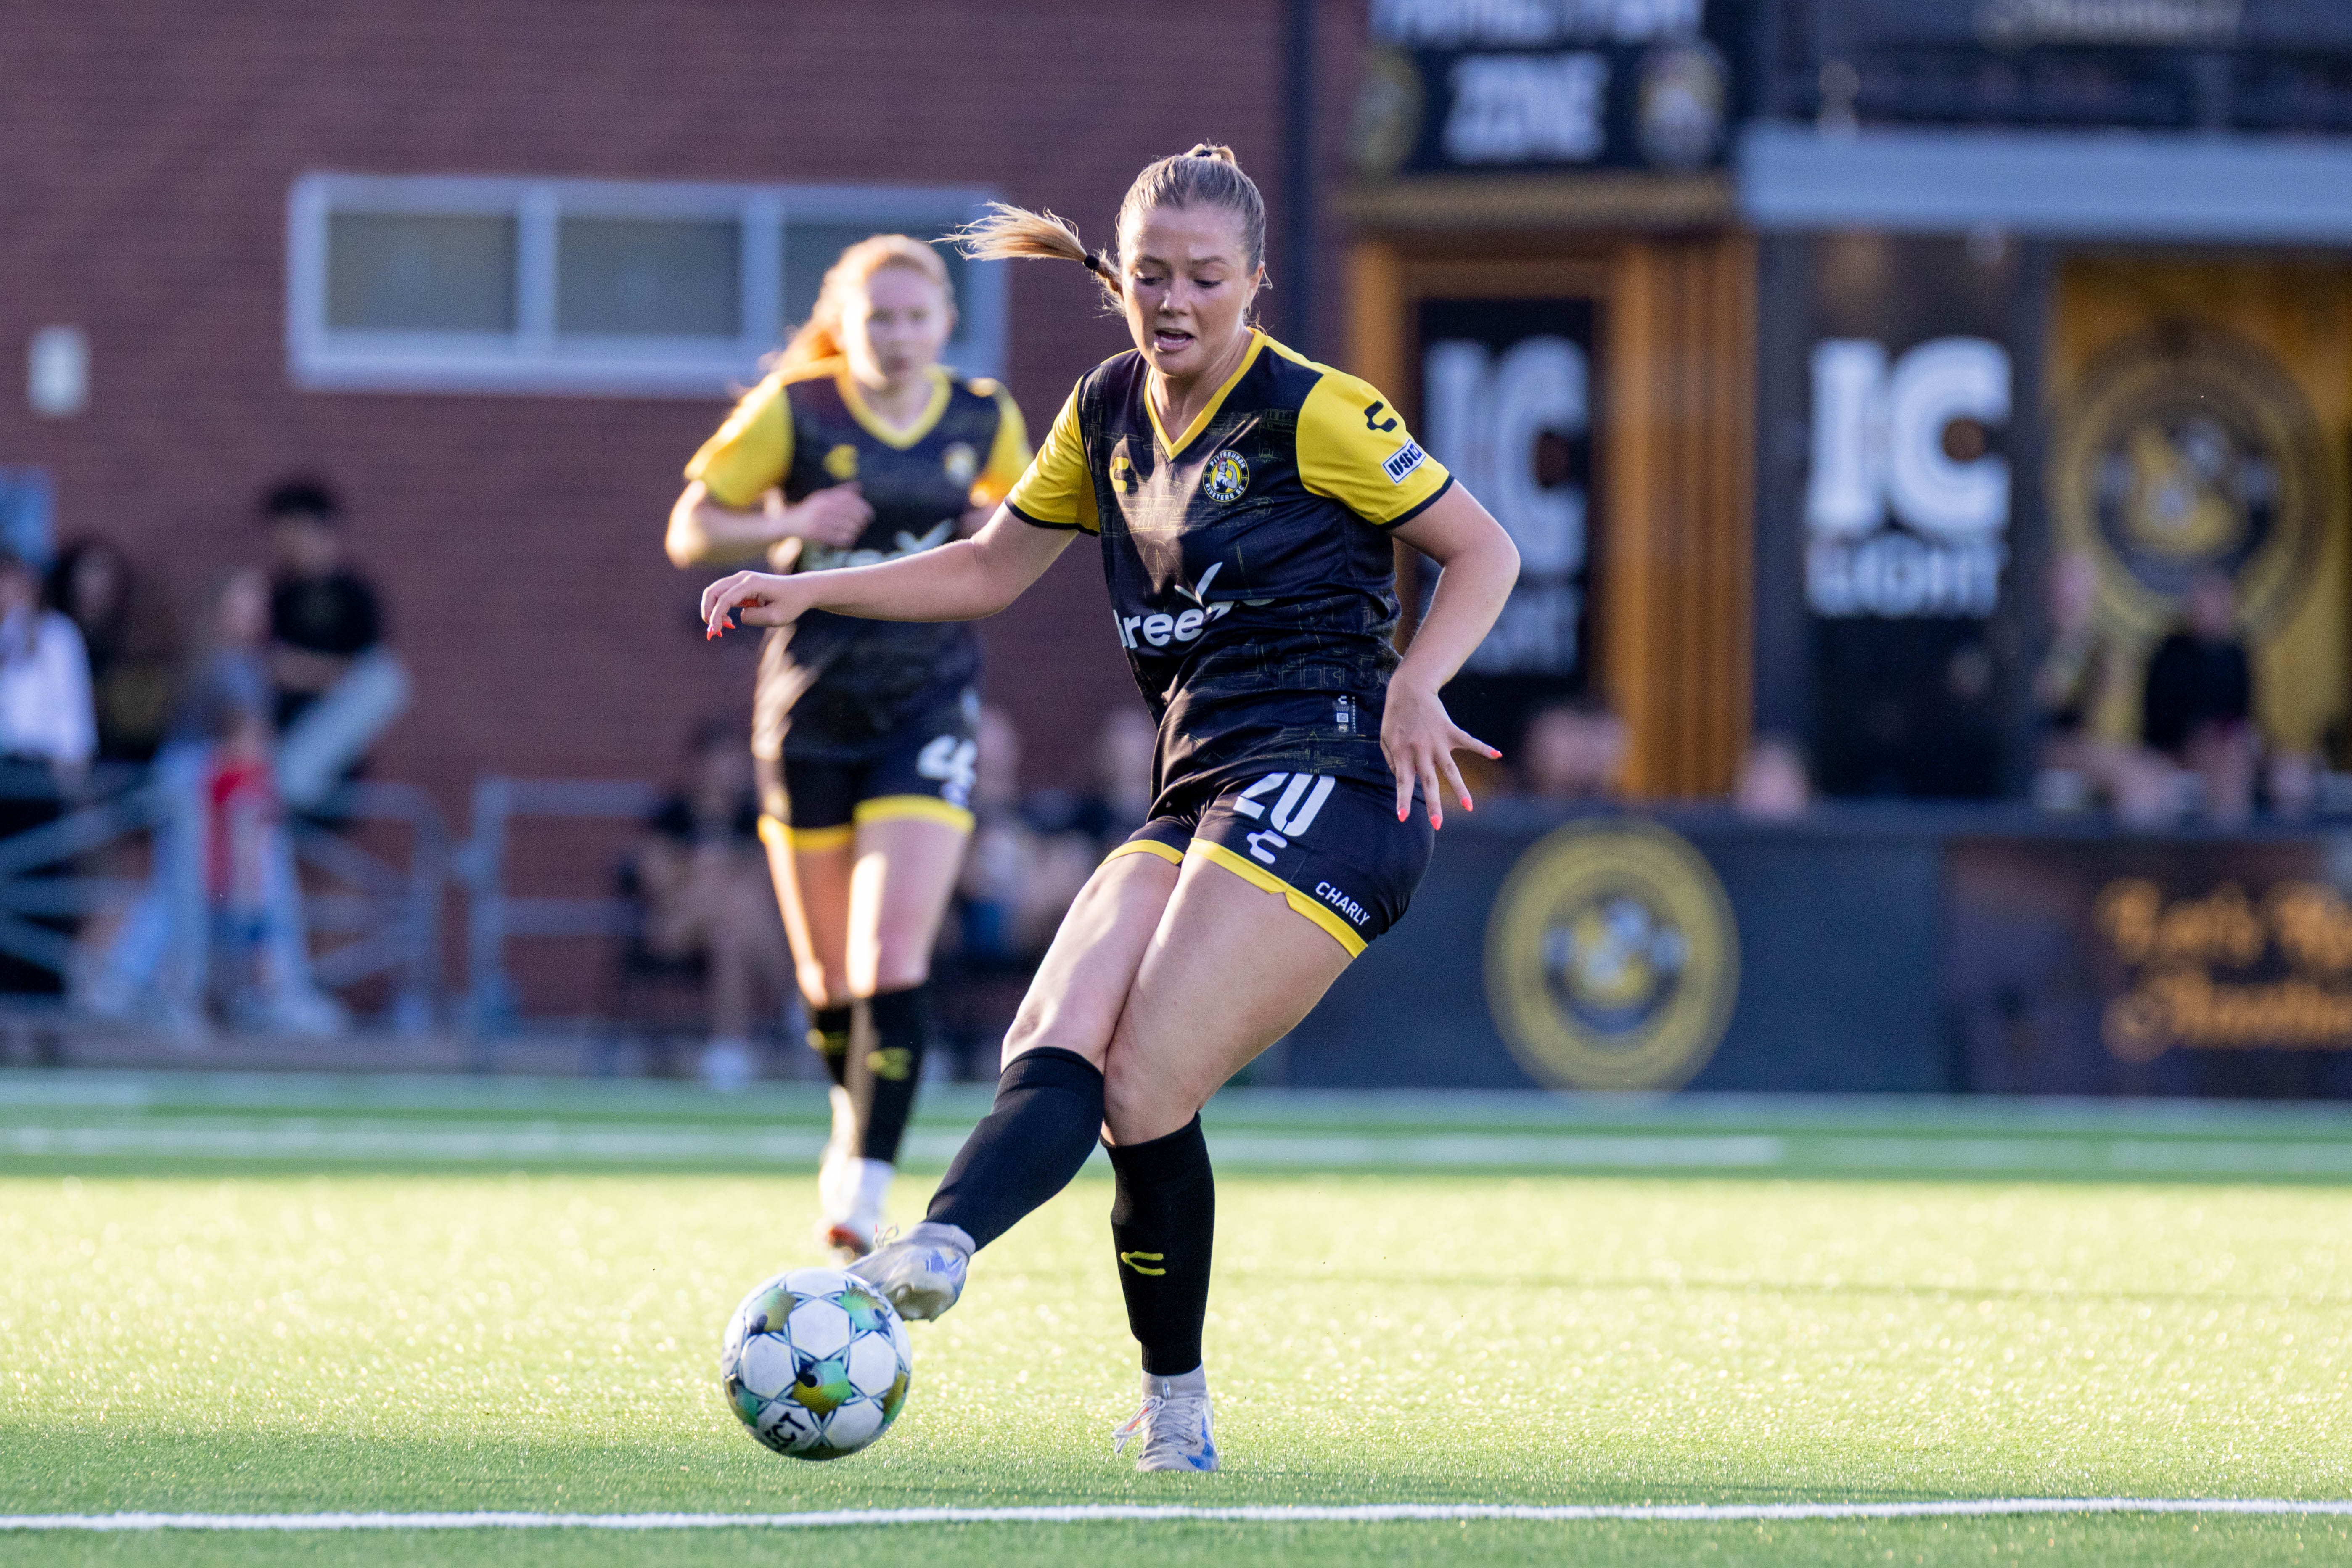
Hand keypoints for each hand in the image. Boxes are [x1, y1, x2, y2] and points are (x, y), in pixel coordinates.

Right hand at [701, 571, 804, 638]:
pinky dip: (718, 608)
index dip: (716, 616)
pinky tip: (729, 621)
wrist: (801, 590)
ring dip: (712, 610)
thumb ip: (754, 618)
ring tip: (724, 627)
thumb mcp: (776, 617)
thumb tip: (739, 616)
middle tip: (714, 631)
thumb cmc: (791, 603)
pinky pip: (722, 594)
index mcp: (751, 583)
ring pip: (714, 592)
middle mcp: (742, 577)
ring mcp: (740, 579)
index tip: (715, 632)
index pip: (725, 599)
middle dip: (707, 611)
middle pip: (712, 591)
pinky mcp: (741, 585)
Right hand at [781, 485, 871, 547]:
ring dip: (855, 532)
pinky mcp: (814, 534)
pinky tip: (849, 540)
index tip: (870, 515)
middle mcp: (821, 507)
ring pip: (847, 528)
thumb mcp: (823, 497)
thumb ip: (840, 492)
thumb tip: (859, 486)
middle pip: (850, 514)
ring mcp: (817, 520)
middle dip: (861, 522)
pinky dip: (847, 540)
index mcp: (825, 497)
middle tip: (863, 526)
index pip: (850, 500)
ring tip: (856, 533)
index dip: (863, 508)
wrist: (788, 523)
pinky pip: (838, 538)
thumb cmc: (810, 510)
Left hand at [1380, 676, 1497, 829]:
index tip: (1403, 818)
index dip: (1403, 800)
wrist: (1410, 689)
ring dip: (1460, 790)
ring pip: (1451, 770)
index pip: (1402, 782)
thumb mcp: (1385, 739)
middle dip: (1433, 804)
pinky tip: (1497, 755)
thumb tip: (1401, 779)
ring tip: (1469, 808)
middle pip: (1429, 782)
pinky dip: (1483, 747)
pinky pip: (1469, 741)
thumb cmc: (1396, 717)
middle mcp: (1421, 751)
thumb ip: (1391, 760)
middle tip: (1437, 824)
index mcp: (1402, 753)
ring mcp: (1438, 742)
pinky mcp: (1451, 731)